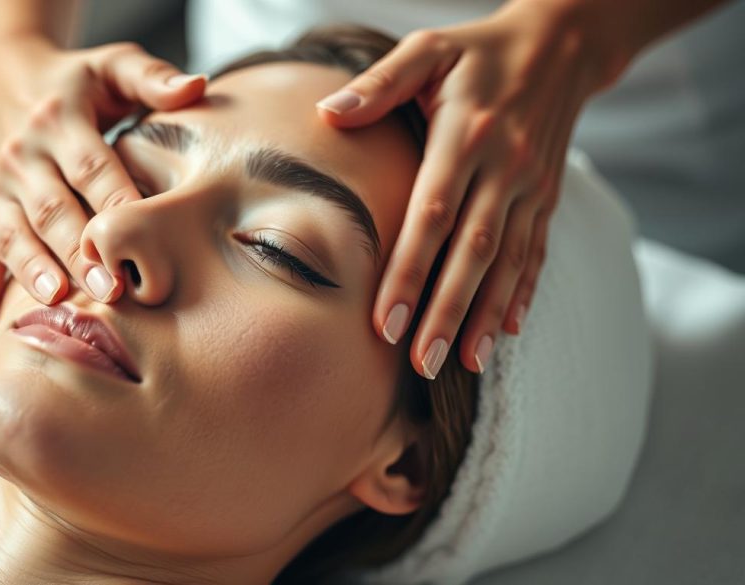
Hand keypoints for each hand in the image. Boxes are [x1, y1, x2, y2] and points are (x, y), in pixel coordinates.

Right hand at [0, 37, 206, 342]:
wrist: (4, 81)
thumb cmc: (77, 82)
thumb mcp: (113, 65)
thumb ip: (153, 77)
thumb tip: (196, 86)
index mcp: (61, 121)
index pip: (92, 168)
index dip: (114, 202)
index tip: (137, 235)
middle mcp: (24, 157)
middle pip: (54, 210)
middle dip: (80, 251)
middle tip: (111, 288)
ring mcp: (0, 190)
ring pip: (14, 235)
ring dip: (35, 271)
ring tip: (58, 300)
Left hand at [316, 1, 626, 377]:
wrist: (562, 44)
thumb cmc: (477, 51)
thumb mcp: (427, 50)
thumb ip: (380, 83)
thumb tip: (328, 113)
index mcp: (467, 135)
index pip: (433, 214)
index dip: (408, 270)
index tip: (384, 320)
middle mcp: (503, 167)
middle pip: (472, 252)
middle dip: (446, 311)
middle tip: (421, 362)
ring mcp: (530, 187)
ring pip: (507, 262)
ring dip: (484, 315)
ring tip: (463, 363)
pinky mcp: (546, 198)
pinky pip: (535, 253)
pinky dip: (522, 294)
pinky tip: (505, 332)